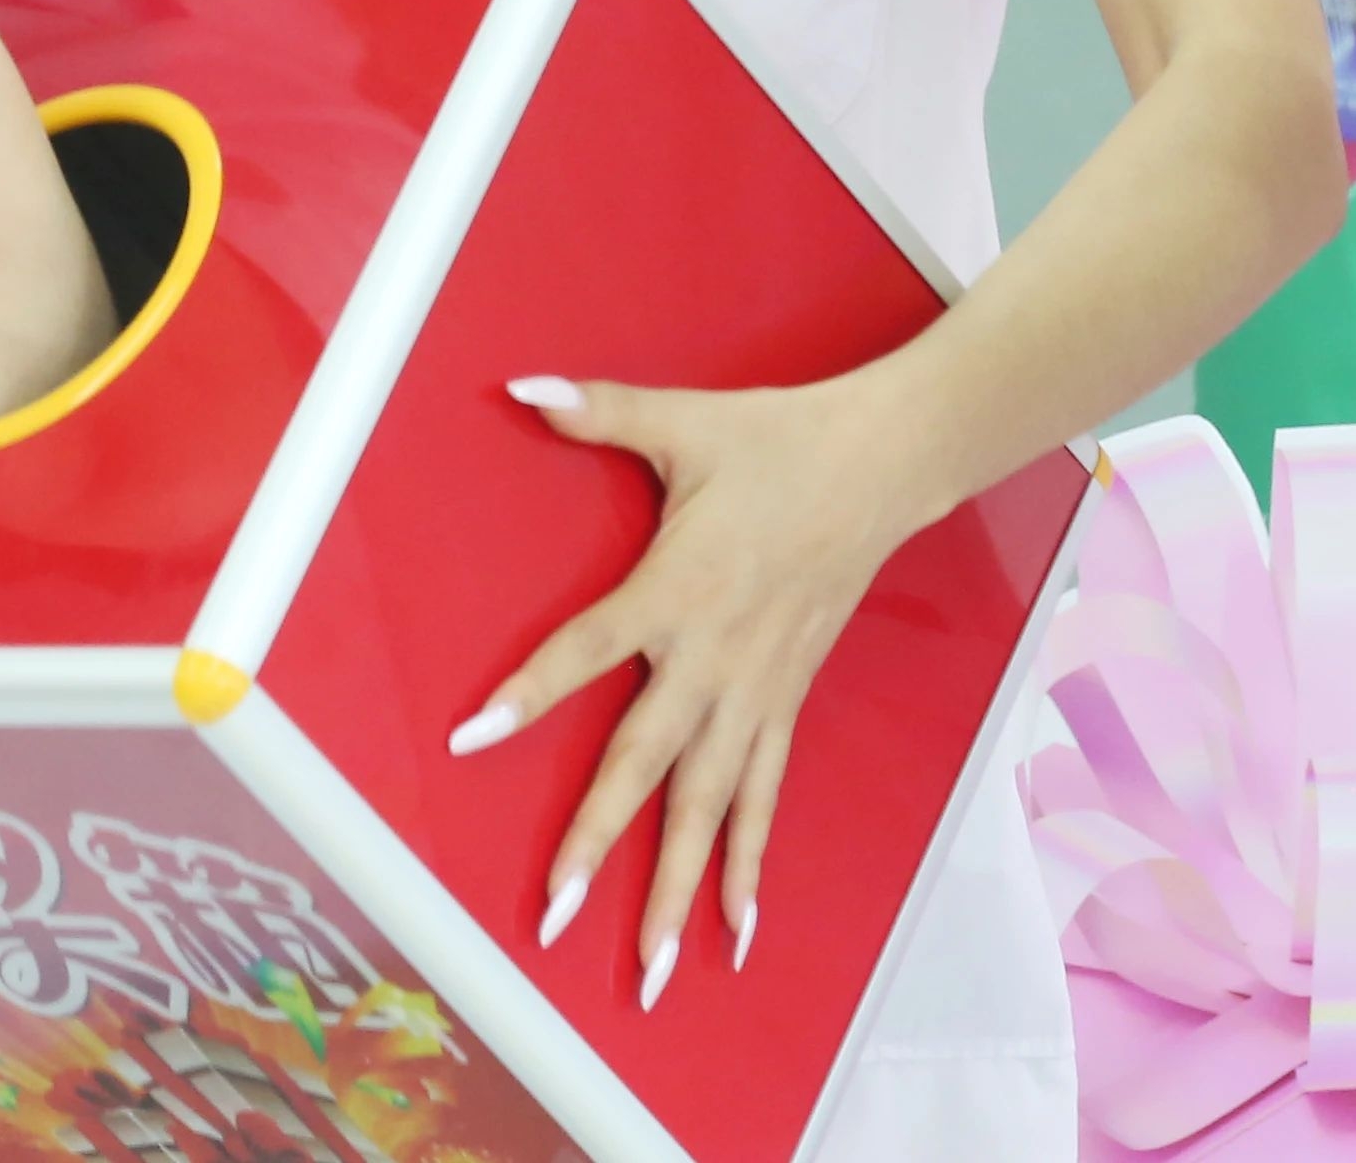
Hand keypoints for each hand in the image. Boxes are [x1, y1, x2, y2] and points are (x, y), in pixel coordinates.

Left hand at [449, 370, 950, 1006]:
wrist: (884, 462)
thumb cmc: (778, 440)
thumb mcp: (684, 420)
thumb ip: (597, 410)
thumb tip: (518, 385)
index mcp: (675, 589)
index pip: (584, 652)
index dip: (527, 693)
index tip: (471, 737)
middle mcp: (713, 657)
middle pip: (646, 766)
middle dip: (600, 846)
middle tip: (556, 918)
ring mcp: (756, 691)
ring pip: (711, 809)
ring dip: (679, 891)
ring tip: (648, 970)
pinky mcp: (786, 703)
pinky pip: (765, 800)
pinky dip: (752, 870)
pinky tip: (739, 936)